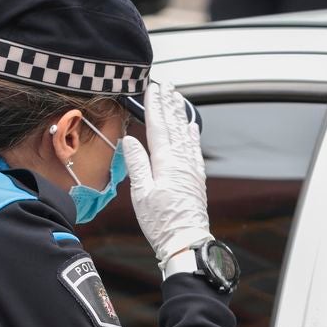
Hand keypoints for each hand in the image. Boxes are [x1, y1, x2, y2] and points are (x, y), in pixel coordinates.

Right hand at [121, 82, 211, 268]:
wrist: (186, 241)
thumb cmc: (162, 222)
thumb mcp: (141, 193)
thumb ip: (137, 164)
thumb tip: (130, 140)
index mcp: (166, 162)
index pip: (158, 126)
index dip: (155, 105)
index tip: (152, 88)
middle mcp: (182, 161)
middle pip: (174, 125)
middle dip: (169, 103)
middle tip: (167, 85)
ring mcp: (191, 169)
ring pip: (186, 134)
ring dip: (180, 114)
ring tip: (178, 98)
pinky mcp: (196, 178)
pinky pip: (195, 149)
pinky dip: (193, 134)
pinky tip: (192, 126)